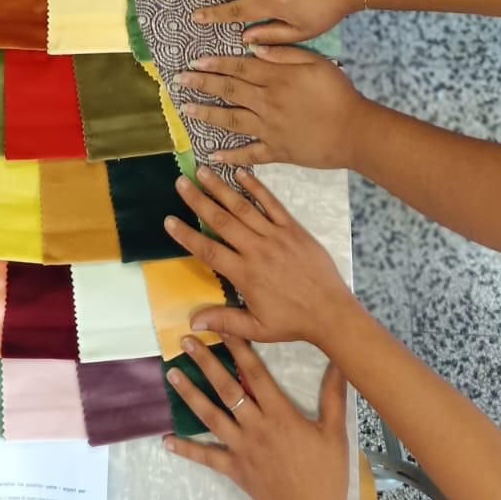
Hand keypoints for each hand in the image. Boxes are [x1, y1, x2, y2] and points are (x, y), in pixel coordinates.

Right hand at [166, 165, 355, 346]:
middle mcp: (257, 250)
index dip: (187, 235)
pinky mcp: (292, 229)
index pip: (209, 251)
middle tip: (180, 182)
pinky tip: (241, 173)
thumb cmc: (293, 322)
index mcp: (245, 274)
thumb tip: (193, 321)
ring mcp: (275, 236)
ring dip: (221, 188)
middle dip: (199, 200)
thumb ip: (225, 321)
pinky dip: (256, 188)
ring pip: (243, 207)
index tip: (169, 221)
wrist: (331, 312)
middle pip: (222, 221)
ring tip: (203, 171)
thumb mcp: (257, 328)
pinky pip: (271, 204)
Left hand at [166, 337, 349, 499]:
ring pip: (211, 417)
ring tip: (172, 374)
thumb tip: (338, 362)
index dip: (238, 348)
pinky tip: (167, 440)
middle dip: (206, 363)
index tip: (222, 327)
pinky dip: (186, 449)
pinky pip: (207, 458)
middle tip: (186, 341)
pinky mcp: (235, 470)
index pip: (256, 373)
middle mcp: (256, 428)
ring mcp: (242, 449)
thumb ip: (333, 395)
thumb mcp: (335, 433)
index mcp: (280, 415)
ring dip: (190, 394)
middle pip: (227, 390)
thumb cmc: (327, 475)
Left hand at [175, 45, 363, 168]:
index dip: (214, 65)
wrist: (356, 131)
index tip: (195, 62)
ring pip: (232, 121)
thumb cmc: (339, 93)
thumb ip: (285, 52)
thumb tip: (254, 46)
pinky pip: (250, 154)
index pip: (238, 69)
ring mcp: (269, 129)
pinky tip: (213, 154)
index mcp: (276, 79)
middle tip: (180, 81)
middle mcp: (267, 103)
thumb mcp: (316, 62)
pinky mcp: (277, 151)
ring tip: (187, 110)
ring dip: (207, 114)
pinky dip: (231, 155)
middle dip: (202, 85)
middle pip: (229, 92)